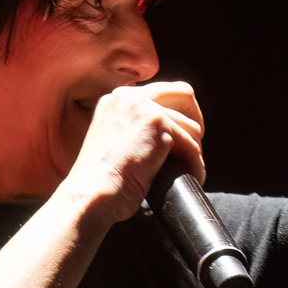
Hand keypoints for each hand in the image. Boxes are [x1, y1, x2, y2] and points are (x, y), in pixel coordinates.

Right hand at [62, 80, 205, 222]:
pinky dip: (195, 165)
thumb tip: (168, 131)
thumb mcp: (114, 140)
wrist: (90, 195)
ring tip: (187, 170)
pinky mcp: (158, 127)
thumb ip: (135, 126)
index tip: (181, 137)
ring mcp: (144, 109)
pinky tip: (191, 178)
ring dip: (194, 151)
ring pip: (191, 126)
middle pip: (183, 94)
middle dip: (196, 120)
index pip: (162, 92)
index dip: (179, 114)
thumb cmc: (100, 180)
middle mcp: (129, 97)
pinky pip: (192, 147)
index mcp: (116, 99)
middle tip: (193, 147)